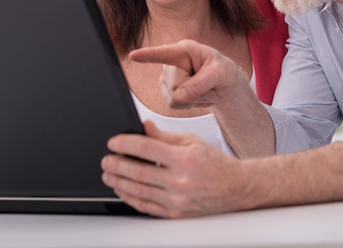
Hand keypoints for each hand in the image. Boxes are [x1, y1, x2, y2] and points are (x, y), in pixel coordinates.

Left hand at [102, 120, 247, 217]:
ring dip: (119, 182)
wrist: (236, 188)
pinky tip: (122, 190)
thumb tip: (143, 127)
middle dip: (117, 165)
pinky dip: (130, 198)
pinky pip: (147, 207)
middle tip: (106, 159)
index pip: (147, 149)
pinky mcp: (176, 214)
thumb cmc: (215, 164)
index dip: (125, 144)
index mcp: (185, 159)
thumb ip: (165, 136)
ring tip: (108, 173)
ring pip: (139, 191)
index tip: (113, 142)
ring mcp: (178, 201)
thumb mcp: (192, 142)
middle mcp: (181, 181)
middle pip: (139, 172)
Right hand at [129, 39, 249, 110]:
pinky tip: (200, 97)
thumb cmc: (223, 71)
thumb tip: (179, 96)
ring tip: (207, 92)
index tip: (133, 55)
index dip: (147, 55)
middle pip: (175, 87)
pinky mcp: (168, 90)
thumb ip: (201, 84)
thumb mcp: (220, 74)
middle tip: (211, 89)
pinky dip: (191, 105)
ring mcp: (167, 77)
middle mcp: (171, 62)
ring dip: (195, 101)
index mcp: (185, 50)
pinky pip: (175, 106)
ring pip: (174, 99)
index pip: (164, 53)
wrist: (223, 83)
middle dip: (196, 93)